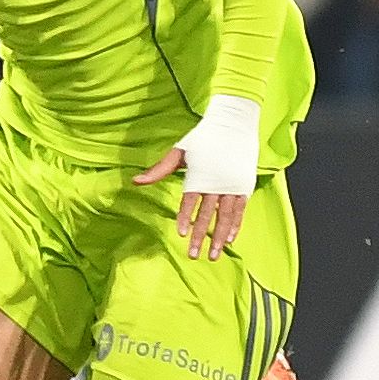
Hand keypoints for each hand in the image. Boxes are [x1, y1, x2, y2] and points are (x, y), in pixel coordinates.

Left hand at [133, 94, 259, 259]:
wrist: (233, 124)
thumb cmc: (203, 138)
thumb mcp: (179, 152)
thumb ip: (159, 170)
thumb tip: (135, 181)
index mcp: (199, 176)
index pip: (190, 202)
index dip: (186, 217)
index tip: (182, 233)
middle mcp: (217, 183)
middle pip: (208, 215)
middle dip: (201, 236)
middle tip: (194, 255)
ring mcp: (232, 186)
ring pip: (226, 217)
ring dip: (219, 237)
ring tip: (213, 254)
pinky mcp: (243, 186)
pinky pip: (240, 210)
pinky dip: (235, 225)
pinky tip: (230, 239)